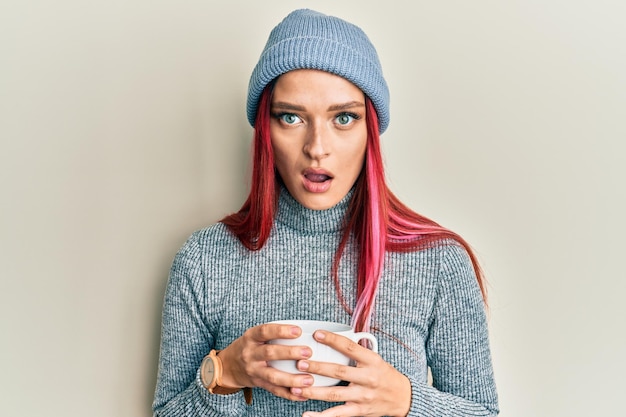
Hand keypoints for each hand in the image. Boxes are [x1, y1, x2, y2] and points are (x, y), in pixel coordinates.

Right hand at [217, 323, 314, 400]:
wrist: (229, 366)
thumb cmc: (250, 346)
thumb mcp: (255, 335)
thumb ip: (273, 333)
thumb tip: (304, 330)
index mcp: (251, 337)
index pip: (265, 331)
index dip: (281, 331)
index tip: (298, 331)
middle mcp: (250, 354)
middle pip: (270, 353)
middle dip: (290, 353)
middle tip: (308, 352)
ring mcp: (253, 370)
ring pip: (273, 376)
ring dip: (292, 379)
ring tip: (309, 379)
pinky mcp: (258, 384)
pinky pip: (274, 390)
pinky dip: (290, 394)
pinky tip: (303, 395)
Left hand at [290, 330, 410, 416]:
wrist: (402, 397)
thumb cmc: (383, 374)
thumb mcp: (375, 358)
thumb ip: (356, 350)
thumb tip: (333, 337)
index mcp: (371, 360)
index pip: (350, 348)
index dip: (333, 340)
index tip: (317, 334)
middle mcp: (368, 378)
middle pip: (339, 372)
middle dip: (318, 368)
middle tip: (300, 363)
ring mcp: (363, 396)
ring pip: (335, 394)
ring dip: (314, 391)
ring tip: (297, 388)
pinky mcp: (359, 411)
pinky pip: (338, 414)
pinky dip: (321, 416)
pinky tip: (307, 414)